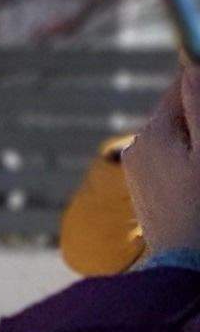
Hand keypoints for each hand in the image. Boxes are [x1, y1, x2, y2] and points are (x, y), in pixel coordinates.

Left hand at [133, 65, 199, 259]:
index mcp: (153, 134)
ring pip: (176, 135)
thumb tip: (191, 68)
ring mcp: (138, 168)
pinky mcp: (144, 186)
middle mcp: (138, 147)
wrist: (184, 263)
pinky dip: (190, 156)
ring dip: (198, 136)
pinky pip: (171, 157)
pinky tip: (199, 172)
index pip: (181, 88)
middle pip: (179, 112)